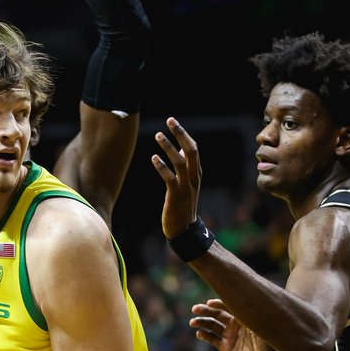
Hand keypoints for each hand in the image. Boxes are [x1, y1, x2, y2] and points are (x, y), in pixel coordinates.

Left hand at [151, 117, 201, 237]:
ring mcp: (186, 187)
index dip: (183, 134)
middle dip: (180, 134)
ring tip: (158, 135)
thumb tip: (180, 149)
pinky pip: (170, 179)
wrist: (184, 230)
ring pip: (180, 162)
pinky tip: (153, 158)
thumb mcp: (186, 183)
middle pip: (191, 151)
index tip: (172, 121)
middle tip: (170, 120)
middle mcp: (193, 178)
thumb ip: (185, 166)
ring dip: (169, 147)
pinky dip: (162, 167)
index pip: (193, 149)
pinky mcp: (176, 196)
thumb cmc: (182, 204)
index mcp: (196, 173)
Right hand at [190, 299, 271, 350]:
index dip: (218, 303)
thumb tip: (246, 307)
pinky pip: (212, 339)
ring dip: (202, 322)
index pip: (229, 306)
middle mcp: (235, 325)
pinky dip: (204, 335)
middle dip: (206, 311)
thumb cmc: (271, 348)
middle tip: (195, 309)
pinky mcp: (225, 348)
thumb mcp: (263, 332)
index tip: (209, 303)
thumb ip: (253, 320)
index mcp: (244, 318)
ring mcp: (230, 336)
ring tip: (193, 322)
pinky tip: (199, 333)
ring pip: (212, 325)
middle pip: (217, 314)